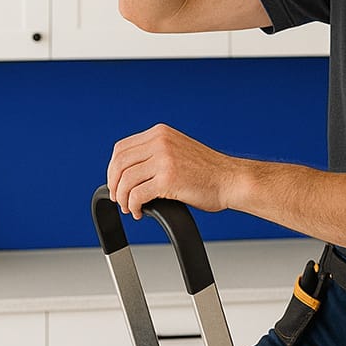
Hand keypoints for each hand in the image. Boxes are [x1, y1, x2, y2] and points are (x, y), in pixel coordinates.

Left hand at [107, 123, 241, 219]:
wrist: (231, 180)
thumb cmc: (209, 172)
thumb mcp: (177, 151)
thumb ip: (155, 154)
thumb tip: (130, 172)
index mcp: (160, 133)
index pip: (121, 149)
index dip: (113, 169)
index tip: (116, 183)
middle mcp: (160, 142)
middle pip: (119, 164)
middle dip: (114, 185)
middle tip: (119, 199)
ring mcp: (164, 159)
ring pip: (125, 181)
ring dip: (123, 199)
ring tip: (131, 208)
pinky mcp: (168, 179)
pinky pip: (137, 195)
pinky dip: (133, 207)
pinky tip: (140, 212)